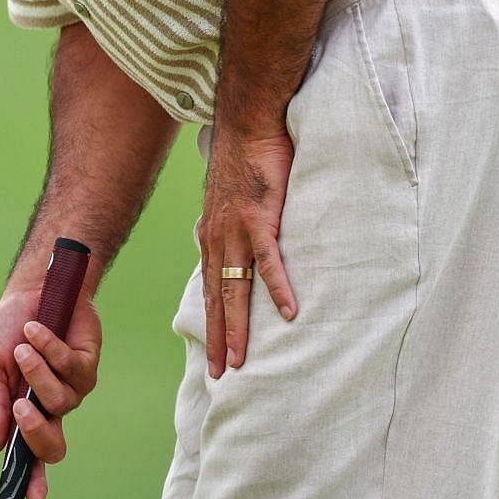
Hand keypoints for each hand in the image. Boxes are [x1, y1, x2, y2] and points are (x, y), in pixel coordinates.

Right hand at [0, 284, 102, 498]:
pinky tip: (38, 330)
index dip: (33, 481)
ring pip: (60, 401)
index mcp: (25, 412)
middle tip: (20, 407)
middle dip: (36, 430)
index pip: (31, 456)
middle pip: (54, 445)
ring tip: (23, 347)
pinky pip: (72, 368)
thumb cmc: (8, 330)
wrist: (30, 290)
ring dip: (37, 371)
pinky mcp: (88, 365)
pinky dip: (50, 348)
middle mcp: (51, 407)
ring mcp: (72, 388)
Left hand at [200, 125, 298, 376]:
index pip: (210, 288)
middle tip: (220, 374)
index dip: (211, 322)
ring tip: (241, 359)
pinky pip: (269, 260)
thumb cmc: (246, 159)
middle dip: (217, 338)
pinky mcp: (260, 218)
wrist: (248, 124)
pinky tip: (288, 313)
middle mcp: (218, 237)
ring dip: (239, 326)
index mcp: (212, 235)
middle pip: (217, 298)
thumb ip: (235, 225)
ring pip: (236, 288)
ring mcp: (237, 229)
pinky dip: (278, 287)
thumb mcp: (232, 199)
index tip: (212, 352)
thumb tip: (243, 244)